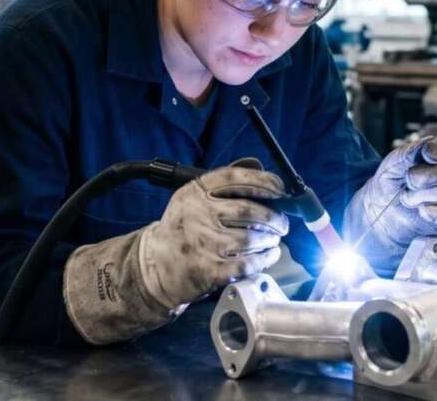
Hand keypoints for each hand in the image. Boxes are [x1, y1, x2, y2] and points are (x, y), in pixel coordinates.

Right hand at [141, 160, 288, 307]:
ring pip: (251, 238)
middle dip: (274, 217)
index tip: (280, 189)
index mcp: (195, 192)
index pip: (235, 178)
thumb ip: (226, 180)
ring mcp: (204, 244)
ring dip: (270, 239)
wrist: (155, 265)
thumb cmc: (183, 227)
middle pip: (249, 210)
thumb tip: (257, 165)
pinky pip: (248, 263)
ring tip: (273, 239)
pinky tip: (269, 255)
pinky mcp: (210, 270)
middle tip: (281, 223)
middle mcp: (198, 214)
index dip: (263, 181)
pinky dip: (265, 259)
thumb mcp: (195, 197)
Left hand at [344, 130, 436, 265]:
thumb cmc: (395, 182)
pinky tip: (422, 210)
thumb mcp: (394, 162)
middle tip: (408, 184)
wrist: (388, 211)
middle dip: (420, 178)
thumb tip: (425, 147)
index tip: (425, 156)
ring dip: (420, 197)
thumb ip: (410, 152)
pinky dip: (429, 212)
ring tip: (411, 199)